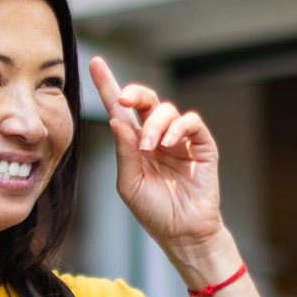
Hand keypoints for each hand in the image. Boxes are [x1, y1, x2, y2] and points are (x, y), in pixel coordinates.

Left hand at [87, 54, 230, 281]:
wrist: (183, 233)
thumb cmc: (154, 213)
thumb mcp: (130, 184)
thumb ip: (124, 152)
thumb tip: (116, 120)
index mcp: (135, 145)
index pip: (120, 110)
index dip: (108, 85)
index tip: (94, 63)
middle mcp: (156, 137)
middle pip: (145, 100)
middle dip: (134, 92)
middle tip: (124, 99)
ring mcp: (180, 140)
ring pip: (166, 110)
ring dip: (155, 124)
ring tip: (151, 147)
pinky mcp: (202, 145)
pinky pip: (191, 122)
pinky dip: (179, 127)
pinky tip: (169, 143)